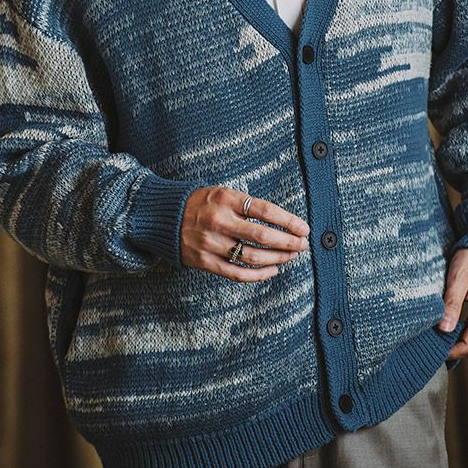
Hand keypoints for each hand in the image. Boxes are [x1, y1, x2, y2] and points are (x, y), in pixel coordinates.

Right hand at [180, 186, 309, 281]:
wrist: (164, 216)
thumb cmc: (201, 203)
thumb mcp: (222, 193)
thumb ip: (247, 205)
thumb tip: (283, 222)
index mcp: (225, 199)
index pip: (264, 210)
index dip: (288, 221)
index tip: (304, 228)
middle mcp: (218, 221)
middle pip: (262, 235)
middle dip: (288, 242)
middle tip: (303, 244)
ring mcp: (210, 243)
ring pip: (252, 256)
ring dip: (277, 258)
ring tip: (291, 256)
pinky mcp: (204, 261)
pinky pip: (237, 273)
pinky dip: (258, 275)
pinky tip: (273, 270)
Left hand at [439, 248, 467, 359]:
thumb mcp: (459, 277)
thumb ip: (452, 303)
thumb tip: (444, 329)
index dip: (451, 352)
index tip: (432, 349)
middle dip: (451, 346)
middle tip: (428, 341)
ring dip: (455, 339)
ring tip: (434, 332)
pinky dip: (460, 330)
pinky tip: (445, 324)